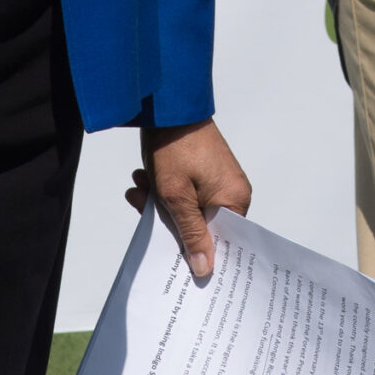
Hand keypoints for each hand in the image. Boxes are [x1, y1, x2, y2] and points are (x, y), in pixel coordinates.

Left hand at [127, 119, 252, 281]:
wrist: (166, 105)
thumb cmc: (175, 148)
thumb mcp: (177, 198)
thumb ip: (191, 234)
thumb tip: (205, 269)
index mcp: (235, 199)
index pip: (223, 241)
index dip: (199, 252)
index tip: (176, 261)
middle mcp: (231, 190)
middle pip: (202, 225)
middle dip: (169, 221)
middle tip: (146, 211)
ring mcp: (216, 180)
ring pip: (187, 208)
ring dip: (159, 203)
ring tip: (139, 189)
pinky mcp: (202, 171)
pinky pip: (184, 192)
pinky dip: (162, 190)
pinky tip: (142, 180)